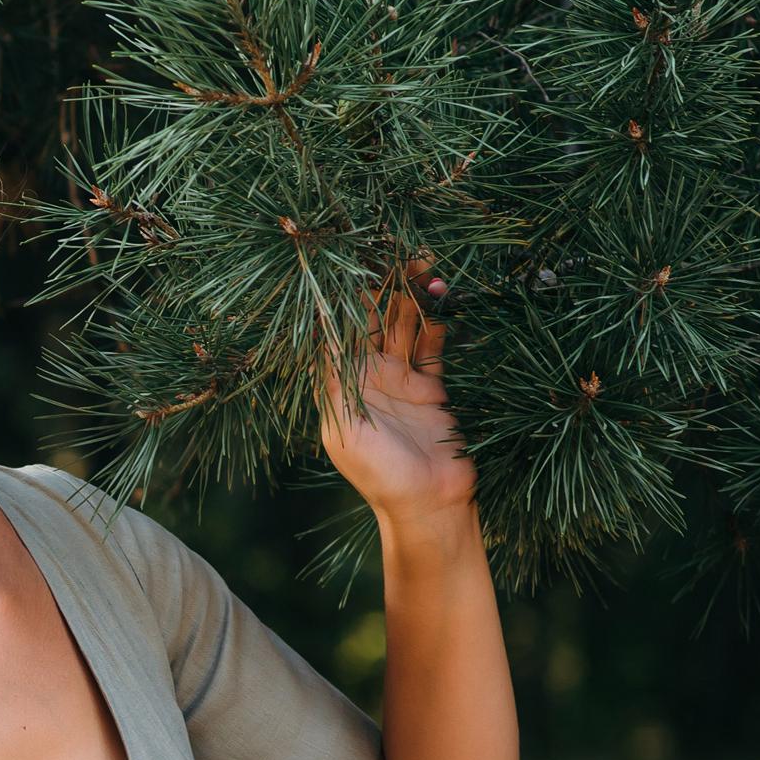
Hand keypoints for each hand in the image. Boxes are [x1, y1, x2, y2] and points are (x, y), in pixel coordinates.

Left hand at [318, 260, 474, 525]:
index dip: (346, 297)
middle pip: (374, 322)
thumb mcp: (344, 427)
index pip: (340, 329)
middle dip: (385, 288)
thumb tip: (316, 328)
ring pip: (406, 328)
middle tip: (400, 252)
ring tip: (426, 267)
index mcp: (342, 385)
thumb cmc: (379, 474)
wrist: (428, 507)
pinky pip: (432, 348)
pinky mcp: (432, 391)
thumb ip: (334, 379)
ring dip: (414, 299)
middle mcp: (369, 379)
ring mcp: (401, 383)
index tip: (355, 261)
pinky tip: (443, 300)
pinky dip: (438, 325)